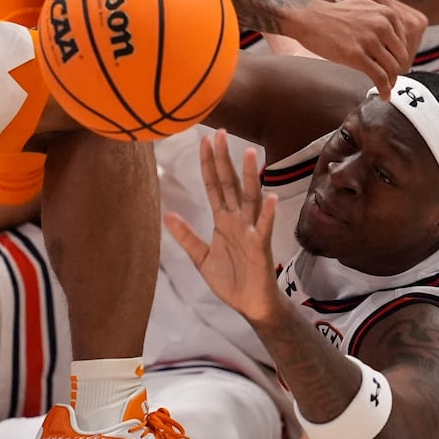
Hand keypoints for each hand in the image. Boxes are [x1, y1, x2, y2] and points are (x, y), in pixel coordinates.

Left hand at [164, 131, 283, 323]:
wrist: (250, 305)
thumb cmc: (231, 279)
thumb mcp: (201, 257)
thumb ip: (187, 236)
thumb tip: (167, 215)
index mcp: (223, 220)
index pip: (214, 186)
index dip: (209, 164)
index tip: (205, 140)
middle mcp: (238, 220)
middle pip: (230, 184)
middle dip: (225, 159)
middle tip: (221, 134)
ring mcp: (251, 231)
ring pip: (250, 199)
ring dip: (250, 177)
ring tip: (250, 154)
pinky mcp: (261, 247)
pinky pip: (264, 227)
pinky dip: (268, 213)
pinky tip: (271, 198)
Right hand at [288, 0, 421, 94]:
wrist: (308, 18)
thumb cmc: (332, 15)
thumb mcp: (363, 6)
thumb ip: (380, 17)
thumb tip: (393, 36)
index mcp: (386, 13)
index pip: (402, 41)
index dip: (399, 56)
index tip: (394, 65)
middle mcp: (382, 24)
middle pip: (400, 55)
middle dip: (397, 69)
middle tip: (391, 79)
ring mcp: (370, 40)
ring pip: (392, 68)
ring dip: (392, 82)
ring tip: (387, 89)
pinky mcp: (357, 55)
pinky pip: (379, 77)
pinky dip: (384, 89)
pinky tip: (384, 96)